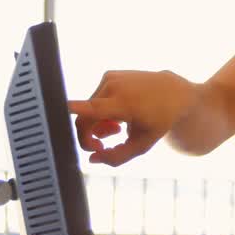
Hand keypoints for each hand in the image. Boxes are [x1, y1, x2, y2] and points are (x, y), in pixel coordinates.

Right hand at [68, 70, 197, 166]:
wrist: (174, 92)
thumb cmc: (159, 121)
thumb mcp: (142, 145)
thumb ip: (116, 156)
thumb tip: (92, 159)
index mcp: (123, 104)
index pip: (94, 108)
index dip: (75, 109)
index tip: (60, 107)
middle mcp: (114, 88)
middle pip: (84, 120)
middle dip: (89, 138)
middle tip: (103, 147)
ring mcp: (110, 78)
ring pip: (88, 110)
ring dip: (98, 125)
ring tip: (117, 130)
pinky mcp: (108, 75)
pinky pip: (95, 99)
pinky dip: (102, 112)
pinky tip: (118, 116)